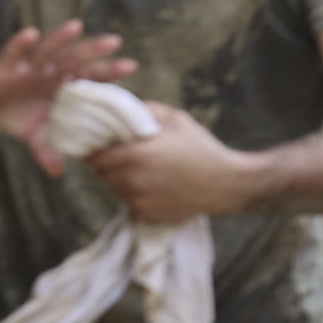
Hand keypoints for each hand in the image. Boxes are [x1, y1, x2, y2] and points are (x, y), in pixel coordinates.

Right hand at [0, 21, 133, 174]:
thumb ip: (47, 150)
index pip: (90, 78)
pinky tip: (32, 33)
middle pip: (75, 59)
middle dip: (94, 51)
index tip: (131, 66)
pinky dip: (21, 43)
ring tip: (77, 26)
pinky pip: (14, 51)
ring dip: (61, 39)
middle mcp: (52, 71)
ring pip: (48, 49)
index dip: (109, 72)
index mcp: (64, 86)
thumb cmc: (17, 113)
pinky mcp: (7, 64)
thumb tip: (58, 172)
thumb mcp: (34, 135)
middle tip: (115, 41)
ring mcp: (31, 65)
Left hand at [88, 105, 262, 223]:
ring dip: (122, 182)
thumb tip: (127, 107)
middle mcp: (132, 180)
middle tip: (126, 159)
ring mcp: (139, 201)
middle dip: (110, 166)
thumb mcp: (178, 120)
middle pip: (103, 175)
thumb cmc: (202, 148)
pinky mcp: (147, 215)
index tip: (103, 149)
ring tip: (144, 174)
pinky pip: (132, 204)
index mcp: (136, 155)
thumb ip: (148, 111)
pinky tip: (156, 188)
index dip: (97, 153)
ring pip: (116, 191)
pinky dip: (137, 197)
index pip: (96, 158)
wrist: (226, 184)